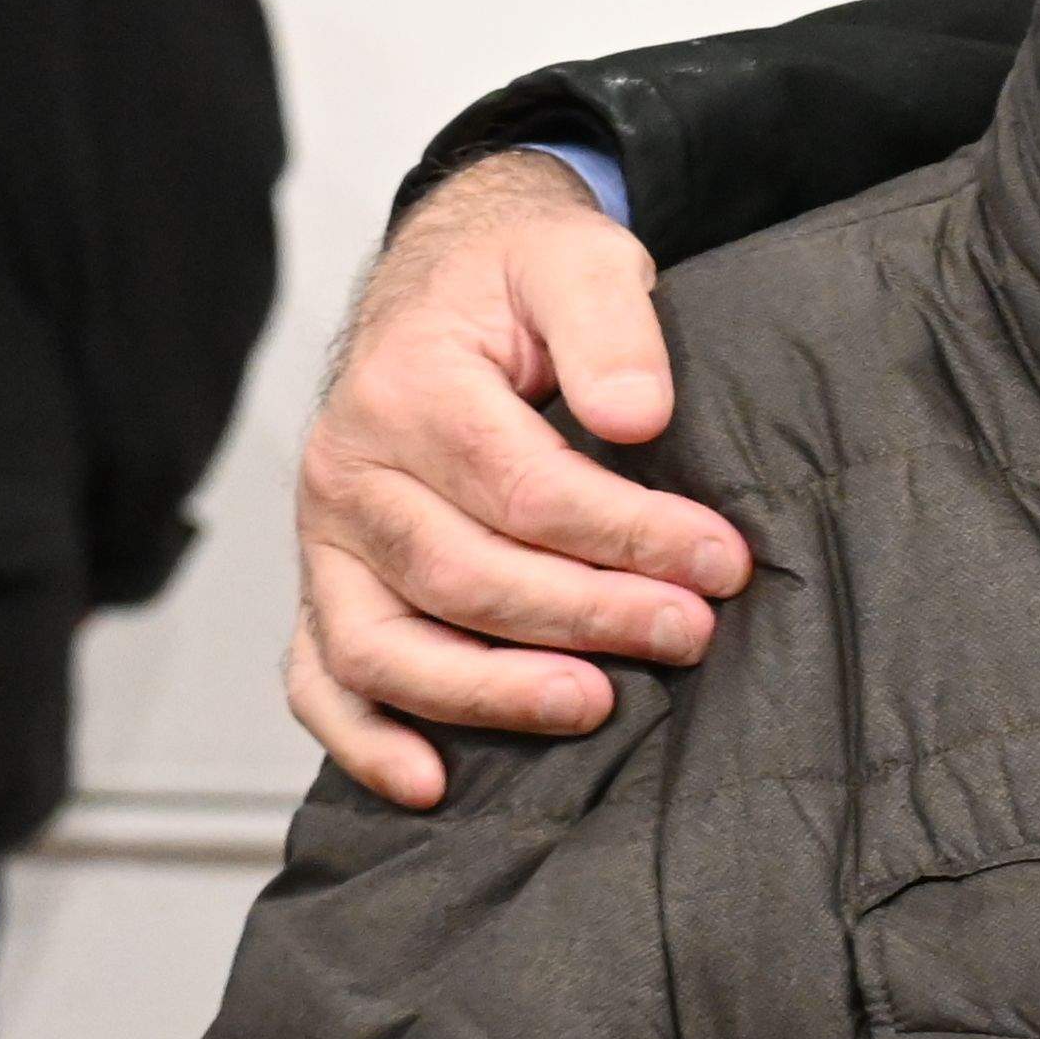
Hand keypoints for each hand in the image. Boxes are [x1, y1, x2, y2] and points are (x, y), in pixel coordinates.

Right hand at [286, 152, 747, 807]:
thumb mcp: (579, 257)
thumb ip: (610, 325)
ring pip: (384, 644)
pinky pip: (320, 676)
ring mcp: (327, 539)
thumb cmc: (517, 277)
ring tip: (594, 704)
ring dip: (490, 691)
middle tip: (689, 632)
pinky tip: (430, 780)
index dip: (628, 534)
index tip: (720, 560)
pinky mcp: (326, 584)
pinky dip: (362, 739)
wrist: (446, 278)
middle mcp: (349, 471)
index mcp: (407, 388)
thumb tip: (637, 414)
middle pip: (463, 574)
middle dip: (587, 615)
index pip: (523, 488)